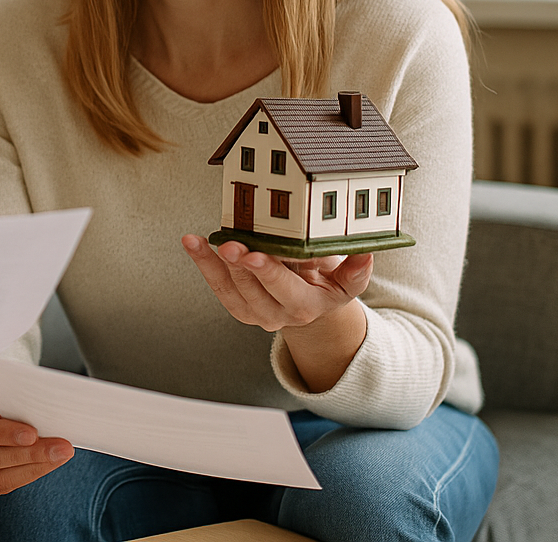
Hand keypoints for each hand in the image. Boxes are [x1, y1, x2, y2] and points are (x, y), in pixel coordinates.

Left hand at [182, 235, 370, 390]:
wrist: (308, 303)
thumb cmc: (325, 282)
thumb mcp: (345, 281)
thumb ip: (354, 272)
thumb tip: (366, 255)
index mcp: (308, 308)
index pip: (288, 291)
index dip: (271, 274)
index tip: (257, 255)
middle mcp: (278, 315)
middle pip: (255, 291)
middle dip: (240, 267)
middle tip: (229, 246)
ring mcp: (254, 313)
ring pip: (230, 290)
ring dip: (211, 264)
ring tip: (197, 241)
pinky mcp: (237, 305)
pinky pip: (217, 286)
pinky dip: (203, 263)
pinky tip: (192, 243)